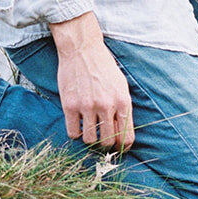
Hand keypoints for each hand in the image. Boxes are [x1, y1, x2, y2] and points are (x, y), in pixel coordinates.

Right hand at [52, 14, 133, 148]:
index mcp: (123, 101)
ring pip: (89, 140)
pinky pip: (73, 133)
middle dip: (105, 145)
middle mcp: (106, 106)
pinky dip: (75, 133)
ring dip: (89, 139)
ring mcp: (87, 107)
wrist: (83, 50)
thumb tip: (123, 133)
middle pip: (107, 142)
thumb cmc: (104, 67)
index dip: (123, 147)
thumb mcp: (121, 85)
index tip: (118, 149)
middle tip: (101, 139)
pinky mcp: (70, 106)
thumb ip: (123, 108)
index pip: (126, 137)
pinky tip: (78, 124)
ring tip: (89, 129)